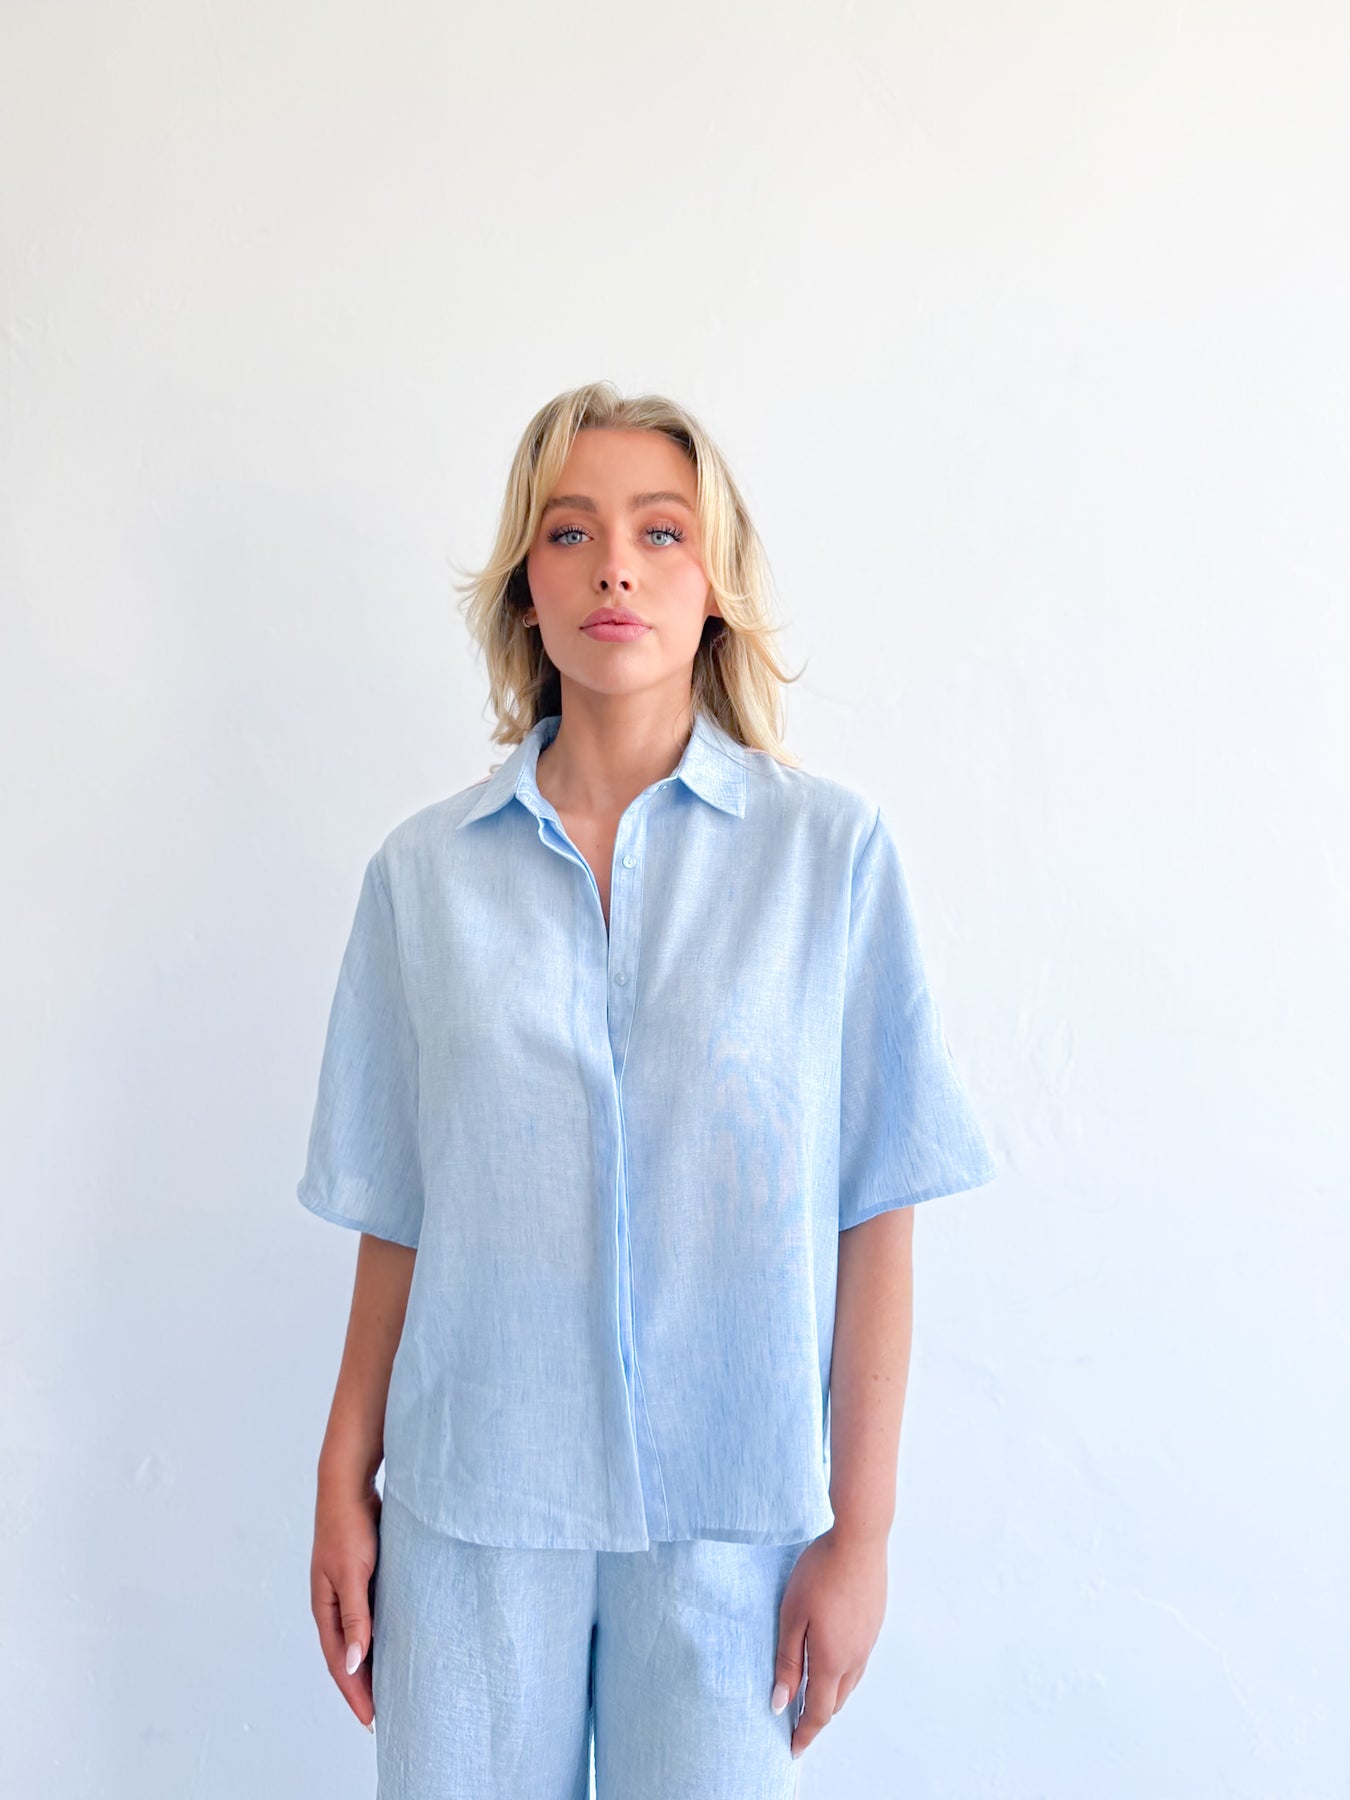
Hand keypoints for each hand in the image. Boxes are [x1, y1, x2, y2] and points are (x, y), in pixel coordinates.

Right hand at [310, 1478, 381, 1730]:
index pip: (339, 1663)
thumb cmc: (348, 1527)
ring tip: (390, 1686)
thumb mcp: (353, 1575)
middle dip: (362, 1687)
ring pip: (359, 1637)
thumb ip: (355, 1618)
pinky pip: (370, 1616)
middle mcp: (333, 1604)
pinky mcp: (362, 1576)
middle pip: (346, 1656)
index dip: (355, 1693)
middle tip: (384, 1715)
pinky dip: (379, 1636)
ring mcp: (346, 1590)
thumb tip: (354, 1662)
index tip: (371, 1721)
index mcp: (325, 1609)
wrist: (349, 1486)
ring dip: (370, 1663)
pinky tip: (396, 1641)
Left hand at [772, 1526, 887, 1759]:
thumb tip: (780, 1701)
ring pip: (849, 1684)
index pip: (817, 1711)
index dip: (804, 1733)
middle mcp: (854, 1657)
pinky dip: (842, 1674)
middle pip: (835, 1702)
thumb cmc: (820, 1573)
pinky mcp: (874, 1624)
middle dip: (816, 1717)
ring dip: (830, 1695)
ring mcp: (868, 1641)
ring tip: (811, 1694)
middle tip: (796, 1722)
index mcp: (832, 1660)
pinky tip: (832, 1660)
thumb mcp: (792, 1615)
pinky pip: (858, 1662)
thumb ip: (787, 1661)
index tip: (794, 1749)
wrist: (859, 1540)